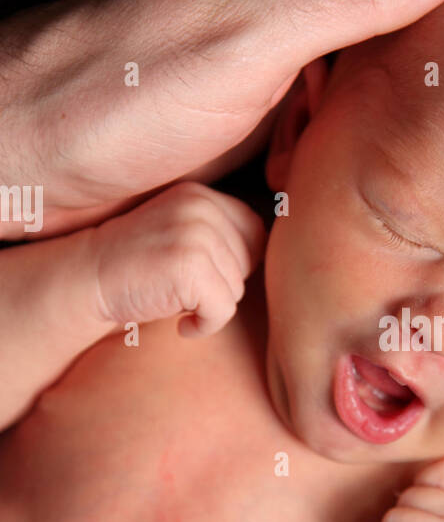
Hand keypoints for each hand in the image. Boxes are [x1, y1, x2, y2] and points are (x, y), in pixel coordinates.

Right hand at [89, 182, 264, 336]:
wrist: (86, 281)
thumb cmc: (137, 267)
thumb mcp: (181, 232)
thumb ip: (220, 232)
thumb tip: (278, 254)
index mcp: (202, 195)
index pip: (255, 233)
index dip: (236, 263)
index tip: (202, 276)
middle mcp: (201, 207)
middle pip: (250, 262)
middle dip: (223, 286)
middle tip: (184, 291)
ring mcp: (195, 234)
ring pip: (237, 289)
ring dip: (211, 307)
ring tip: (176, 302)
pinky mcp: (189, 266)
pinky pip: (223, 310)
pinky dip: (205, 326)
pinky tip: (180, 323)